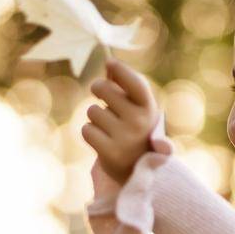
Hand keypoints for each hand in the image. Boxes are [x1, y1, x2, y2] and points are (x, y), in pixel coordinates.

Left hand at [81, 58, 159, 182]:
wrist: (138, 170)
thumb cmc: (135, 130)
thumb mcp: (138, 108)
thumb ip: (125, 86)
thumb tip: (109, 63)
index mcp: (149, 108)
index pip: (135, 84)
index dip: (121, 70)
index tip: (110, 63)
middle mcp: (140, 122)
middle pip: (103, 88)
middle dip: (99, 91)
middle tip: (106, 103)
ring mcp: (126, 138)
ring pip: (92, 111)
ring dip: (96, 118)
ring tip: (110, 129)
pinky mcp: (110, 153)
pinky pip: (86, 130)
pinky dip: (90, 133)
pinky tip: (103, 141)